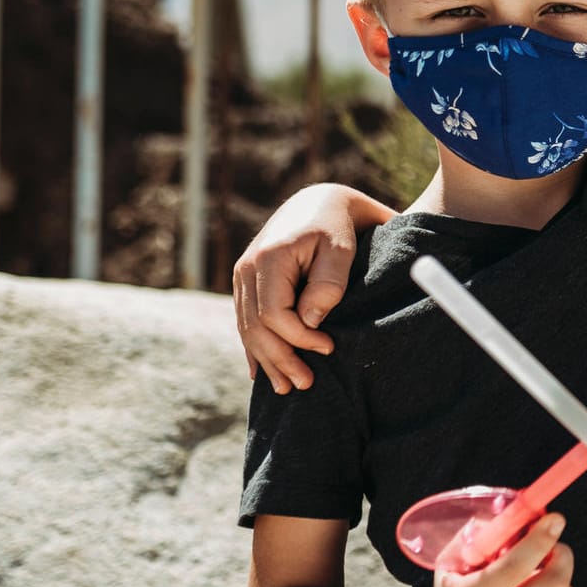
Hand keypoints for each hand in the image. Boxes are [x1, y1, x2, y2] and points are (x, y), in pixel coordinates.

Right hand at [232, 184, 370, 392]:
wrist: (321, 200)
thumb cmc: (339, 223)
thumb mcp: (342, 247)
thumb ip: (328, 283)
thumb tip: (310, 323)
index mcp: (269, 257)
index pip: (274, 314)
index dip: (298, 338)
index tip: (328, 348)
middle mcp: (248, 267)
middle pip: (256, 327)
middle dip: (281, 359)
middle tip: (306, 384)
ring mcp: (243, 275)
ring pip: (247, 328)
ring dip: (266, 360)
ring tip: (287, 386)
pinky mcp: (247, 282)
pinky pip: (246, 321)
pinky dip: (254, 347)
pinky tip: (260, 371)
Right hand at [420, 513, 573, 586]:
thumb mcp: (451, 566)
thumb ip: (477, 535)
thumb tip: (515, 509)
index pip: (516, 565)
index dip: (541, 538)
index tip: (555, 519)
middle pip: (552, 583)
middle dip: (562, 555)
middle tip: (555, 545)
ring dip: (557, 576)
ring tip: (536, 575)